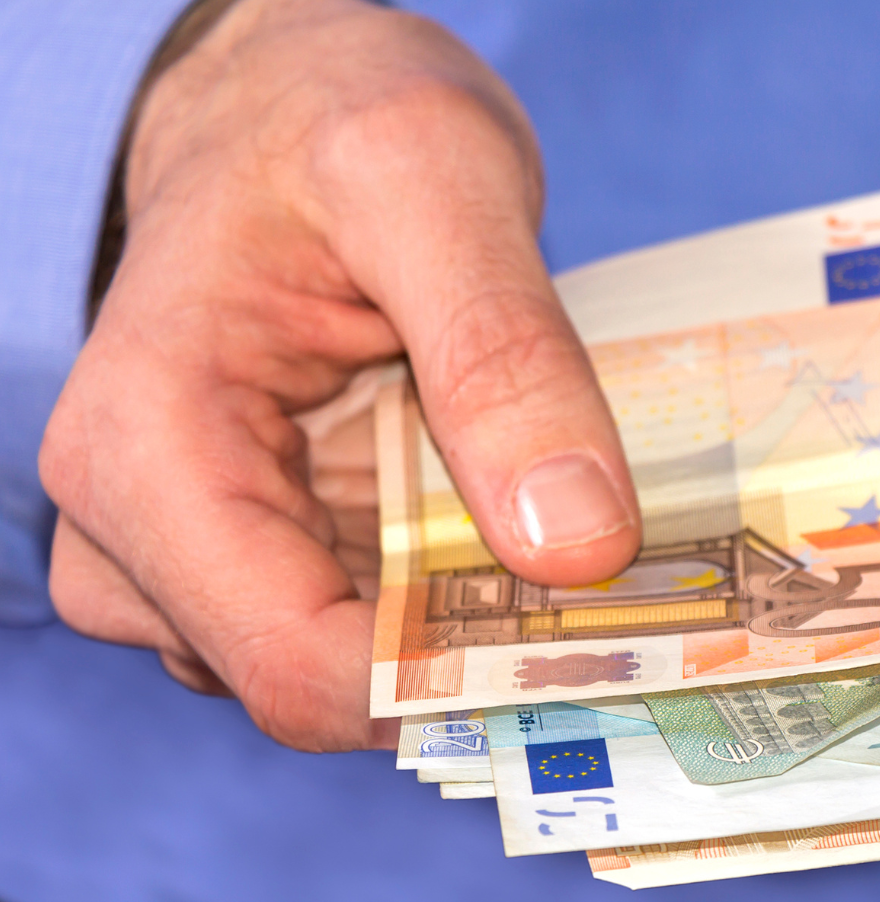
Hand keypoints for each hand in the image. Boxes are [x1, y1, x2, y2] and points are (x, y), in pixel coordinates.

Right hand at [38, 0, 641, 750]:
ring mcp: (190, 555)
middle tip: (609, 590)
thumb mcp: (431, 179)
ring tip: (561, 534)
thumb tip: (575, 546)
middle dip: (472, 656)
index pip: (294, 662)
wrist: (279, 107)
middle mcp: (137, 532)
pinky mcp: (253, 551)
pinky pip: (356, 628)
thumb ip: (500, 355)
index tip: (595, 642)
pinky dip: (446, 602)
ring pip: (347, 670)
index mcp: (150, 450)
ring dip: (467, 630)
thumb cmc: (326, 118)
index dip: (454, 682)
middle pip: (323, 684)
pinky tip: (510, 529)